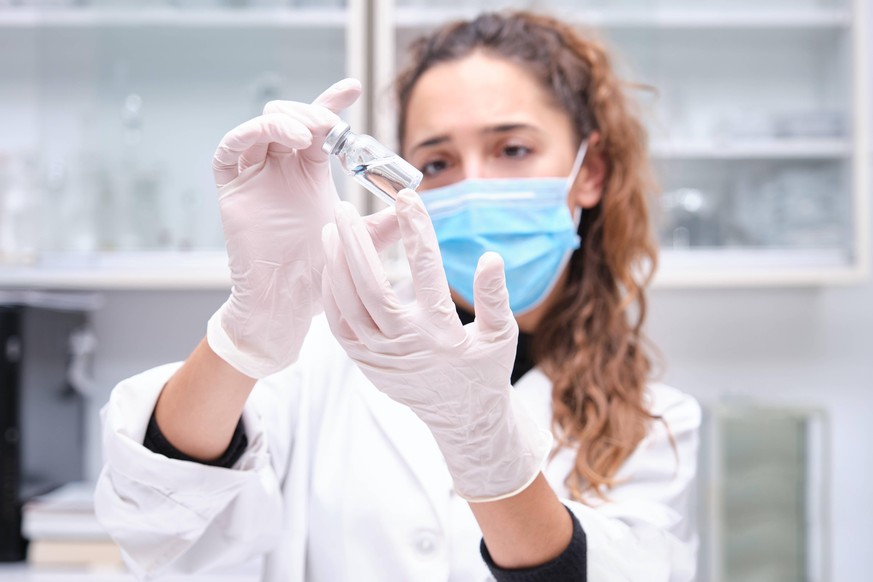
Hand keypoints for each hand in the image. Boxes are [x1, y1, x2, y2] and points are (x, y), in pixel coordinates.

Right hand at [207, 79, 361, 378]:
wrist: (289, 305)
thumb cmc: (321, 278)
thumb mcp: (360, 242)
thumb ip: (386, 223)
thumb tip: (418, 204)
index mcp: (308, 174)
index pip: (318, 126)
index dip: (332, 103)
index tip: (353, 88)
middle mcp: (280, 169)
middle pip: (289, 117)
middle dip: (310, 112)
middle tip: (333, 124)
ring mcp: (254, 176)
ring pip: (262, 126)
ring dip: (288, 119)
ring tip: (313, 132)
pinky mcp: (232, 188)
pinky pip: (231, 148)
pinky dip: (255, 134)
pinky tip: (287, 140)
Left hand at [320, 189, 551, 501]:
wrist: (462, 417)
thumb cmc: (484, 370)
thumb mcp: (501, 335)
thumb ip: (494, 296)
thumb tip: (490, 257)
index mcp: (440, 332)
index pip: (425, 269)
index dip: (415, 230)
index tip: (406, 198)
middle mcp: (405, 343)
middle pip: (371, 285)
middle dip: (355, 243)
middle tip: (344, 208)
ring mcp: (380, 356)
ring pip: (349, 304)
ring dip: (337, 264)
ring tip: (331, 228)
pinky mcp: (365, 363)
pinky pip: (340, 325)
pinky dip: (332, 294)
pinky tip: (330, 267)